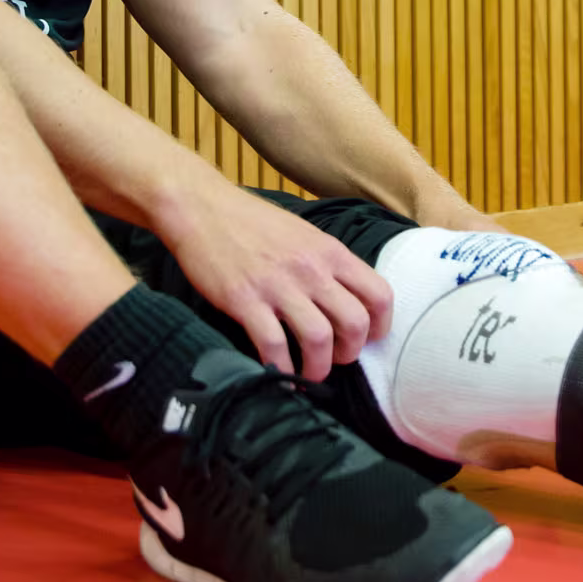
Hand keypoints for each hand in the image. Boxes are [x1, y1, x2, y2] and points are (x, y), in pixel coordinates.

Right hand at [164, 193, 395, 382]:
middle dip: (350, 352)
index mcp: (330, 252)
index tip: (368, 340)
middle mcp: (311, 269)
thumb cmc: (252, 221)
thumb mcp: (303, 234)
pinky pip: (273, 345)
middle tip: (335, 359)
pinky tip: (277, 370)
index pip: (379, 295)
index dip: (381, 326)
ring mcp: (278, 286)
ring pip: (319, 339)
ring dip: (318, 367)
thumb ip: (327, 264)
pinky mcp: (245, 300)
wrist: (201, 208)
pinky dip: (280, 367)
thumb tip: (346, 300)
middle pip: (355, 324)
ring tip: (309, 373)